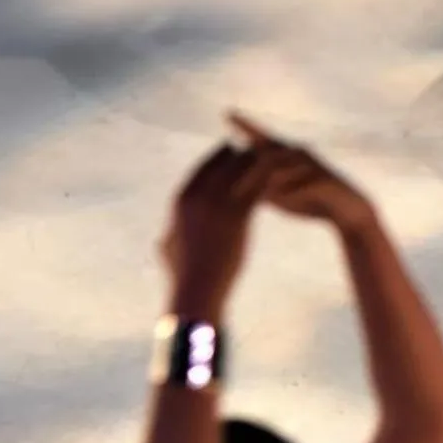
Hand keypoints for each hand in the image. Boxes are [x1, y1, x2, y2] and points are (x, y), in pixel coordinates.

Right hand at [158, 141, 285, 317]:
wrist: (197, 290)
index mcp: (182, 199)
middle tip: (253, 152)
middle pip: (222, 162)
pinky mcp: (238, 216)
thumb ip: (167, 238)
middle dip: (238, 155)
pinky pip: (257, 189)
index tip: (229, 152)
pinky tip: (281, 180)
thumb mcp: (168, 250)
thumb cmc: (182, 276)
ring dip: (256, 163)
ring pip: (242, 171)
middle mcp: (199, 195)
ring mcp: (218, 203)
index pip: (202, 167)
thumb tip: (161, 239)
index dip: (217, 158)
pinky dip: (269, 181)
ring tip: (272, 160)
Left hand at [229, 112, 376, 237]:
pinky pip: (307, 182)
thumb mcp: (280, 196)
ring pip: (287, 165)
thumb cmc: (309, 200)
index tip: (226, 113)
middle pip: (271, 147)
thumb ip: (258, 188)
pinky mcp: (327, 180)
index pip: (262, 139)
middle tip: (233, 131)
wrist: (347, 212)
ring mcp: (313, 166)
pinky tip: (280, 193)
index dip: (246, 126)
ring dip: (269, 171)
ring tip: (251, 173)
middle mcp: (299, 155)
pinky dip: (293, 188)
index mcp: (286, 157)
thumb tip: (230, 187)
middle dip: (253, 141)